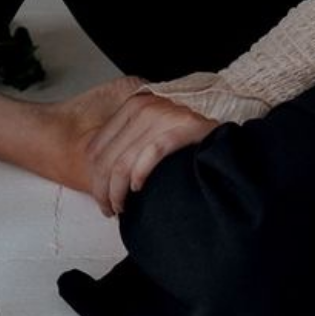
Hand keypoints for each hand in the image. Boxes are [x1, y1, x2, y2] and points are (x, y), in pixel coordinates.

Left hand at [81, 90, 213, 216]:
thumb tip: (96, 171)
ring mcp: (164, 116)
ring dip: (117, 192)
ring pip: (123, 163)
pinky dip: (140, 176)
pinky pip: (150, 156)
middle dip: (102, 190)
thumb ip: (126, 142)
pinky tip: (139, 189)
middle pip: (107, 158)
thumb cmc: (183, 140)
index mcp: (133, 106)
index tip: (99, 197)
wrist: (221, 136)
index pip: (96, 146)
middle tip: (108, 209)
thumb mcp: (150, 132)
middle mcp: (146, 107)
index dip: (93, 176)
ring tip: (121, 207)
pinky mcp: (182, 128)